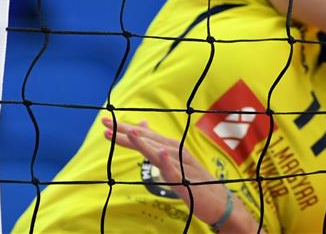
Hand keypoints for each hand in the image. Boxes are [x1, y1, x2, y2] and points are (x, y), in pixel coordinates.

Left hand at [101, 117, 250, 231]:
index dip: (126, 130)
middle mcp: (178, 154)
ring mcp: (184, 167)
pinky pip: (177, 171)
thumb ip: (159, 150)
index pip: (146, 137)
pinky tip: (161, 153)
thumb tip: (143, 133)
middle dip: (128, 133)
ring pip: (161, 153)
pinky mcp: (188, 183)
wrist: (219, 202)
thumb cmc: (196, 183)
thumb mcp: (175, 166)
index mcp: (173, 150)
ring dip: (147, 143)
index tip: (105, 122)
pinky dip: (169, 162)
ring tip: (132, 133)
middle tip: (107, 124)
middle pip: (150, 141)